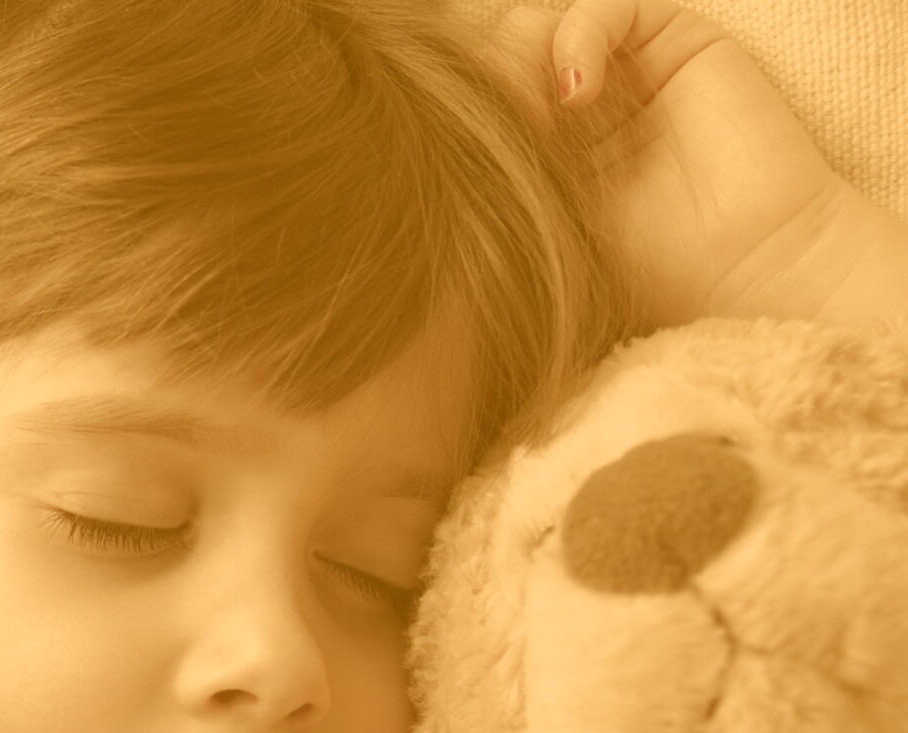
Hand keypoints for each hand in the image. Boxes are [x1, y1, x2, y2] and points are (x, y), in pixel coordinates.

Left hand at [484, 0, 907, 329]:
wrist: (747, 268)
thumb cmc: (642, 270)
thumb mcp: (538, 219)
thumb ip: (491, 167)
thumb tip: (422, 126)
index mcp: (538, 148)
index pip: (476, 96)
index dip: (455, 107)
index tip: (443, 146)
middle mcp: (578, 104)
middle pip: (501, 52)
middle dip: (482, 80)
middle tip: (483, 128)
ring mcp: (626, 69)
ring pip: (542, 24)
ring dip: (521, 60)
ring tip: (531, 120)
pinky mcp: (675, 42)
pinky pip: (606, 8)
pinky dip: (577, 39)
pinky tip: (576, 95)